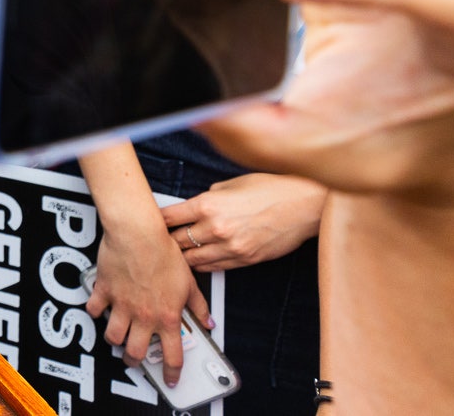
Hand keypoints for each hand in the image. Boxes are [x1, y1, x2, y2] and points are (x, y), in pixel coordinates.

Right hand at [87, 213, 211, 382]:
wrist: (138, 234)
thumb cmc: (164, 253)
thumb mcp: (189, 281)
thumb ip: (198, 305)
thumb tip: (208, 320)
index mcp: (166, 316)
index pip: (172, 356)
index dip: (172, 373)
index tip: (171, 378)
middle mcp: (143, 316)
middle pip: (135, 353)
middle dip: (135, 360)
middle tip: (135, 358)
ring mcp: (121, 305)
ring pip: (113, 337)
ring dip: (115, 340)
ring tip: (118, 336)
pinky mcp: (104, 291)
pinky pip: (94, 309)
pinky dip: (95, 311)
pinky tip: (100, 308)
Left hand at [160, 174, 325, 271]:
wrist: (303, 204)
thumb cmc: (271, 190)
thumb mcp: (232, 185)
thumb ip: (209, 197)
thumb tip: (196, 205)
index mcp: (208, 205)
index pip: (169, 217)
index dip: (156, 221)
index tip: (149, 223)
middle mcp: (216, 228)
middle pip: (178, 242)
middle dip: (167, 242)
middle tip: (159, 243)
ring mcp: (231, 248)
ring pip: (193, 260)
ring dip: (183, 258)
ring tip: (175, 256)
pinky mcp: (245, 260)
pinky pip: (215, 268)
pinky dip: (204, 265)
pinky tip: (198, 261)